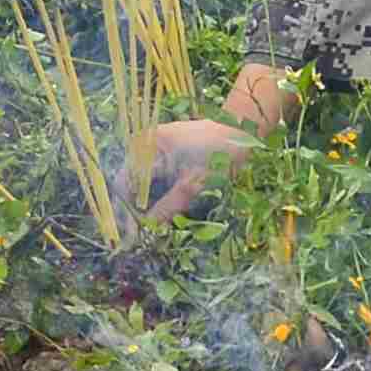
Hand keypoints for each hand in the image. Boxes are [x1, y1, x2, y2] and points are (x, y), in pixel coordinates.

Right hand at [123, 61, 296, 222]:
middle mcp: (146, 145)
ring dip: (149, 206)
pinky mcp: (169, 155)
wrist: (245, 131)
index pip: (125, 183)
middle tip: (142, 238)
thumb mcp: (195, 184)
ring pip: (146, 185)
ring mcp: (157, 150)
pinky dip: (161, 197)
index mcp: (147, 145)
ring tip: (152, 230)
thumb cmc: (221, 153)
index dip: (125, 211)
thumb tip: (148, 230)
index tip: (130, 237)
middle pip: (134, 185)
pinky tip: (165, 214)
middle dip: (137, 211)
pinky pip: (158, 179)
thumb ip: (169, 207)